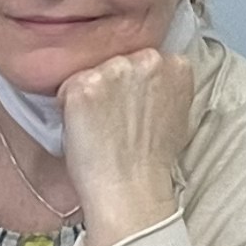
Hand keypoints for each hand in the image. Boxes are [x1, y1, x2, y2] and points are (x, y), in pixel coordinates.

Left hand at [56, 45, 196, 245]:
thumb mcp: (178, 112)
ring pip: (91, 70)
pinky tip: (84, 126)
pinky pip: (67, 86)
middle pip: (116, 60)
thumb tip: (154, 78)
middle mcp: (147, 60)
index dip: (132, 83)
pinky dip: (68, 105)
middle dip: (111, 83)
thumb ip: (167, 85)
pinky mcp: (84, 86)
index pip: (144, 57)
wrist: (130, 188)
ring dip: (90, 92)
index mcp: (175, 64)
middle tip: (114, 117)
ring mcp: (114, 71)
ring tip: (100, 124)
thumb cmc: (152, 159)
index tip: (132, 104)